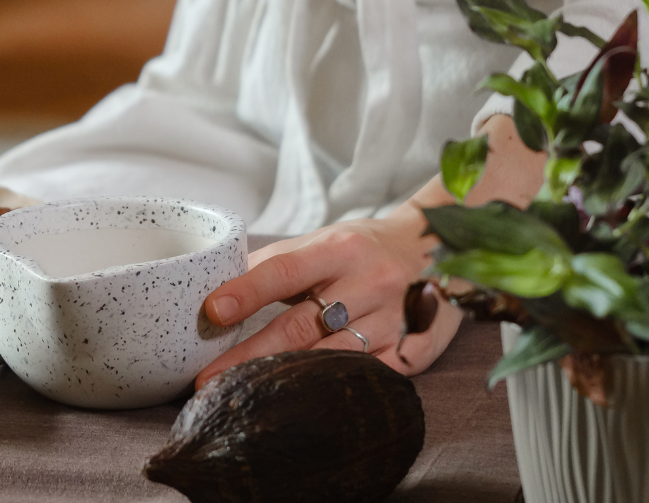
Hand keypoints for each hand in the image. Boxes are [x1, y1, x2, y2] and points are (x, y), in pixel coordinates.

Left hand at [193, 207, 458, 384]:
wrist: (440, 250)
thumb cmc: (364, 249)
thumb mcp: (325, 242)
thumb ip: (278, 264)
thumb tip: (217, 287)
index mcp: (340, 249)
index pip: (285, 270)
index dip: (247, 292)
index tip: (212, 312)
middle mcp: (369, 284)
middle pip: (300, 326)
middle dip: (249, 356)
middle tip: (208, 380)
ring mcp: (393, 322)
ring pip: (330, 359)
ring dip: (285, 381)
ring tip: (245, 398)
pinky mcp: (412, 354)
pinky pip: (364, 379)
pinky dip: (330, 391)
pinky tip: (301, 406)